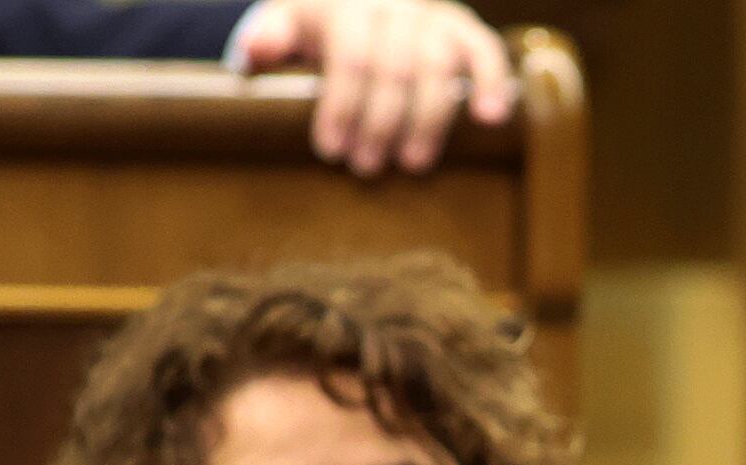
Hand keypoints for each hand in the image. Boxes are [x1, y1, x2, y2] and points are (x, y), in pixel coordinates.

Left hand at [234, 0, 516, 175]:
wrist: (351, 4)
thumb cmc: (314, 29)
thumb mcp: (283, 26)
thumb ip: (268, 38)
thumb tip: (254, 51)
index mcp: (346, 3)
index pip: (351, 57)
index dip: (342, 107)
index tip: (331, 151)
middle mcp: (394, 4)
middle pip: (395, 67)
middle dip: (380, 123)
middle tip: (364, 167)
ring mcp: (432, 15)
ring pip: (438, 66)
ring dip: (427, 120)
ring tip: (411, 163)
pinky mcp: (462, 29)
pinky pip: (485, 51)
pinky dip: (492, 83)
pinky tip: (489, 118)